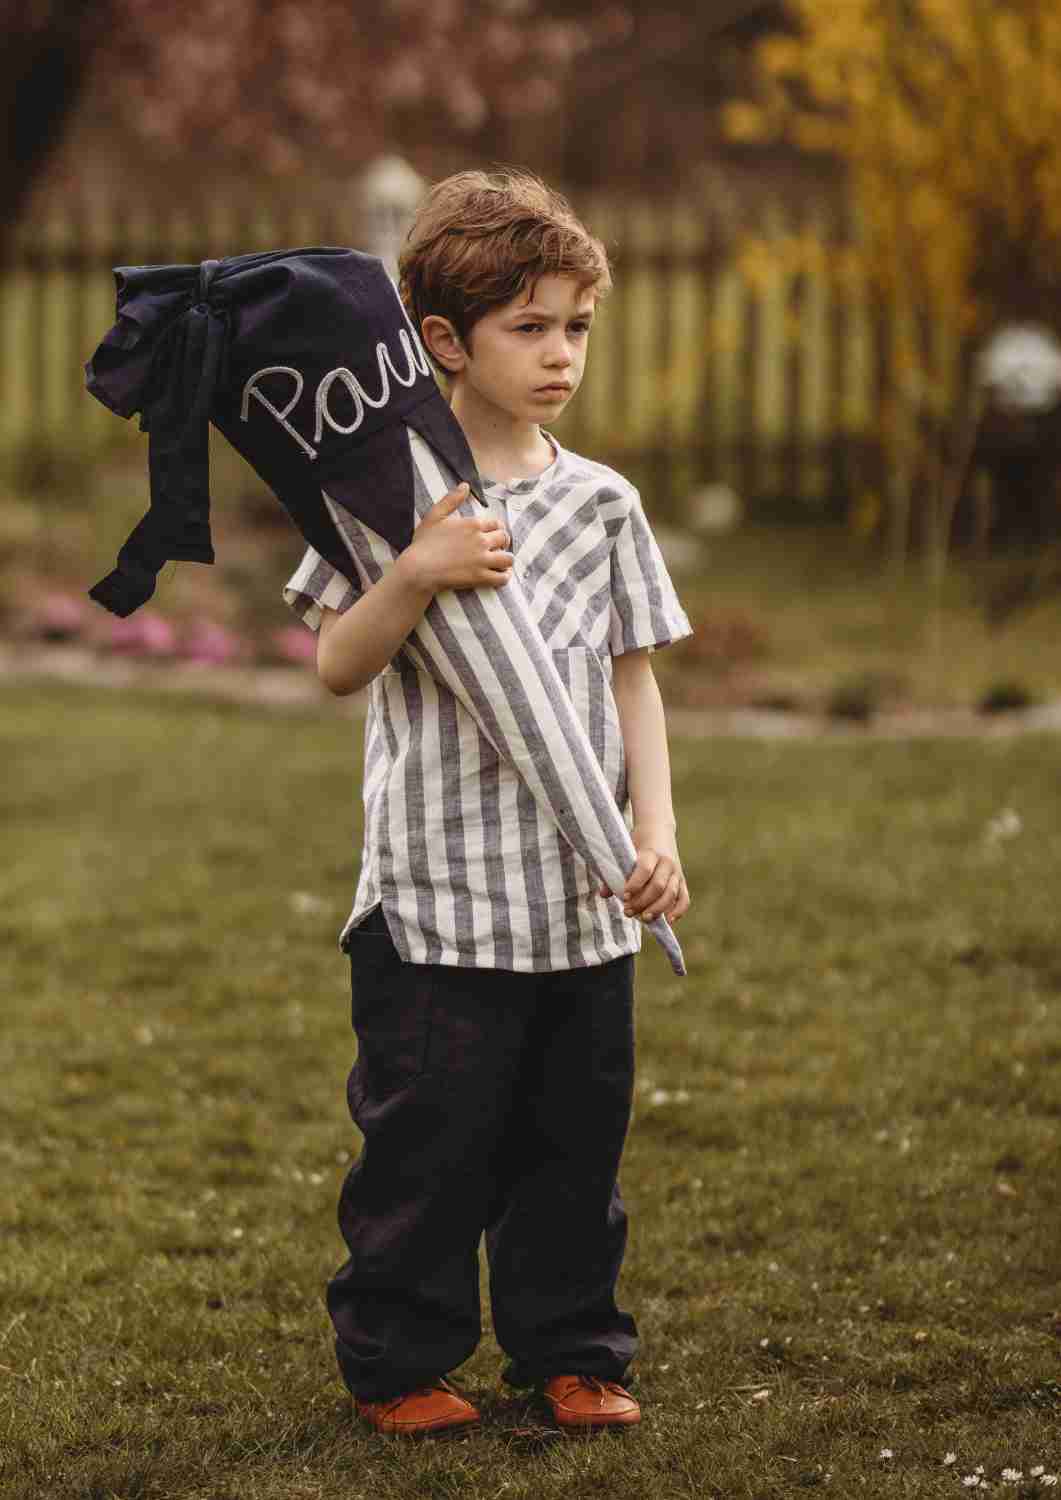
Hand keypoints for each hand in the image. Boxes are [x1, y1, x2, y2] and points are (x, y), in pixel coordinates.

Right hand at [399, 483, 513, 593]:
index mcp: (473, 524)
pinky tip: (499, 576)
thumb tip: (465, 485)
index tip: (493, 536)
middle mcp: (481, 540)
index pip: (497, 524)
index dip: (497, 530)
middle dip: (503, 543)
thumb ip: (452, 499)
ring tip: (500, 564)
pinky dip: (504, 577)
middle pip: (504, 539)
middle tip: (497, 549)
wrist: (418, 569)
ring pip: (508, 559)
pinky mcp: (480, 577)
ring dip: (506, 560)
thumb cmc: (424, 543)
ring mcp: (482, 559)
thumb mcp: (435, 515)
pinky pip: (502, 578)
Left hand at [600, 831, 689, 923]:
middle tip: (628, 911)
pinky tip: (668, 921)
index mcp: (651, 853)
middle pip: (658, 886)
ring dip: (657, 909)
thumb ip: (615, 872)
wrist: (657, 831)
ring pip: (671, 894)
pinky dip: (678, 911)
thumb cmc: (636, 845)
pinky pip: (684, 898)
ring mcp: (676, 872)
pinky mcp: (682, 881)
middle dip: (643, 901)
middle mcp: (667, 863)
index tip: (624, 896)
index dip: (635, 884)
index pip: (645, 870)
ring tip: (643, 918)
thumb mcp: (625, 852)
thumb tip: (604, 894)